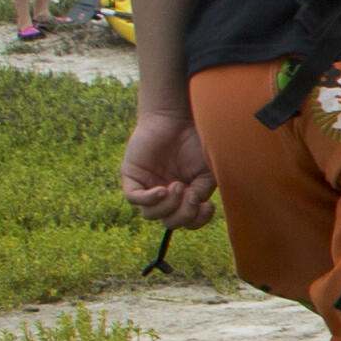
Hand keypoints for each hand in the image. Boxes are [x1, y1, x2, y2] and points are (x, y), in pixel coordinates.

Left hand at [118, 105, 209, 225]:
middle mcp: (164, 193)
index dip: (196, 221)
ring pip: (150, 214)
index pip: (186, 221)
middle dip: (182, 215)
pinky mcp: (132, 176)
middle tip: (190, 195)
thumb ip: (203, 192)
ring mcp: (147, 186)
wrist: (178, 118)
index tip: (207, 206)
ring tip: (177, 186)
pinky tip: (162, 190)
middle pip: (168, 222)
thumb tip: (193, 206)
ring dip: (167, 206)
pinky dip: (149, 199)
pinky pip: (133, 198)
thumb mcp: (209, 171)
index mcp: (184, 195)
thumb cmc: (198, 141)